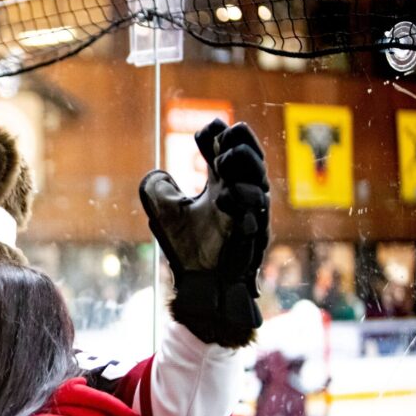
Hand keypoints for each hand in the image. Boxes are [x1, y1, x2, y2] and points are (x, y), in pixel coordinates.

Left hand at [139, 120, 269, 346]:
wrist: (200, 285)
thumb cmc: (188, 249)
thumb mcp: (164, 212)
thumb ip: (157, 189)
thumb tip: (158, 173)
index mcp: (221, 185)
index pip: (226, 151)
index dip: (219, 137)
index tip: (205, 130)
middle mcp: (239, 195)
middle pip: (251, 160)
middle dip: (241, 143)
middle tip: (225, 136)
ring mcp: (248, 215)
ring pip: (258, 182)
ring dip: (243, 166)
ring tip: (222, 160)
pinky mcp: (252, 235)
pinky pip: (255, 214)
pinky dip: (242, 201)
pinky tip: (224, 196)